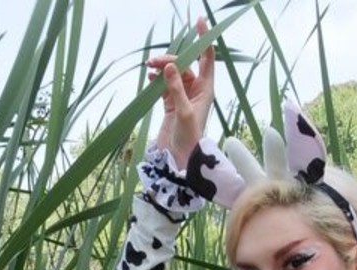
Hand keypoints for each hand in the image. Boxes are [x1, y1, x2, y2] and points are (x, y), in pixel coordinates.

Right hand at [147, 16, 214, 170]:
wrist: (180, 161)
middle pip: (184, 64)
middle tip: (154, 63)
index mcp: (205, 89)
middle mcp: (196, 90)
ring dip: (162, 68)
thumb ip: (176, 88)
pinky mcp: (171, 103)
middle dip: (170, 59)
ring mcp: (182, 96)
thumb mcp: (184, 112)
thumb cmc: (188, 139)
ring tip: (149, 68)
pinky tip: (150, 77)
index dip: (204, 39)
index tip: (199, 21)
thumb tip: (170, 66)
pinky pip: (164, 84)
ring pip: (172, 73)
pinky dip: (157, 79)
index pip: (207, 58)